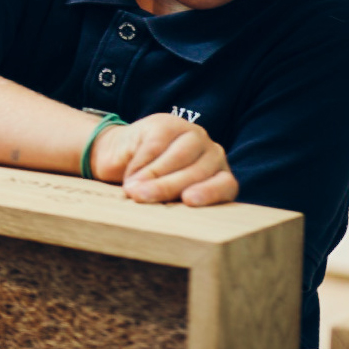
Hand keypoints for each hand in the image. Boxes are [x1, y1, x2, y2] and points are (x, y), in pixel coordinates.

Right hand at [88, 114, 237, 205]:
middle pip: (197, 172)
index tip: (188, 200)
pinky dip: (140, 163)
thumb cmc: (150, 186)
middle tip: (142, 198)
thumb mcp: (165, 200)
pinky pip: (156, 145)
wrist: (122, 156)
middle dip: (168, 187)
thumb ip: (174, 206)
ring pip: (179, 157)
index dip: (210, 193)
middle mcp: (212, 154)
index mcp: (219, 177)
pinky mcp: (167, 124)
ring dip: (153, 175)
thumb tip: (169, 225)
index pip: (226, 185)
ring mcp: (192, 136)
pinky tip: (129, 175)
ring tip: (132, 190)